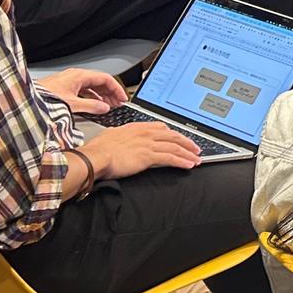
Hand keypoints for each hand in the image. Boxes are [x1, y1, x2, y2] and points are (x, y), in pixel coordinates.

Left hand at [39, 68, 129, 114]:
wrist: (27, 102)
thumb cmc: (44, 99)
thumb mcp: (72, 105)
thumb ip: (91, 106)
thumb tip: (104, 107)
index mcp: (79, 76)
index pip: (105, 79)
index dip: (117, 89)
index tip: (123, 98)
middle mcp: (75, 76)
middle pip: (99, 82)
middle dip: (110, 93)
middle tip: (118, 103)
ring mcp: (69, 82)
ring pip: (91, 87)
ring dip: (101, 96)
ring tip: (108, 106)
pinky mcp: (64, 88)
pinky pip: (83, 90)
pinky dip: (91, 97)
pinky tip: (93, 106)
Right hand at [80, 121, 200, 179]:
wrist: (95, 157)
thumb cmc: (98, 149)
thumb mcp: (110, 136)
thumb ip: (119, 135)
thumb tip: (117, 136)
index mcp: (136, 127)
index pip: (160, 128)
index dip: (173, 133)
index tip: (179, 138)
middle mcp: (145, 134)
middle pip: (172, 136)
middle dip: (186, 143)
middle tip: (196, 148)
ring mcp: (148, 144)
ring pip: (175, 147)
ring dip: (188, 153)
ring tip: (196, 159)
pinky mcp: (148, 156)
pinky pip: (171, 158)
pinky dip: (182, 161)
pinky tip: (189, 164)